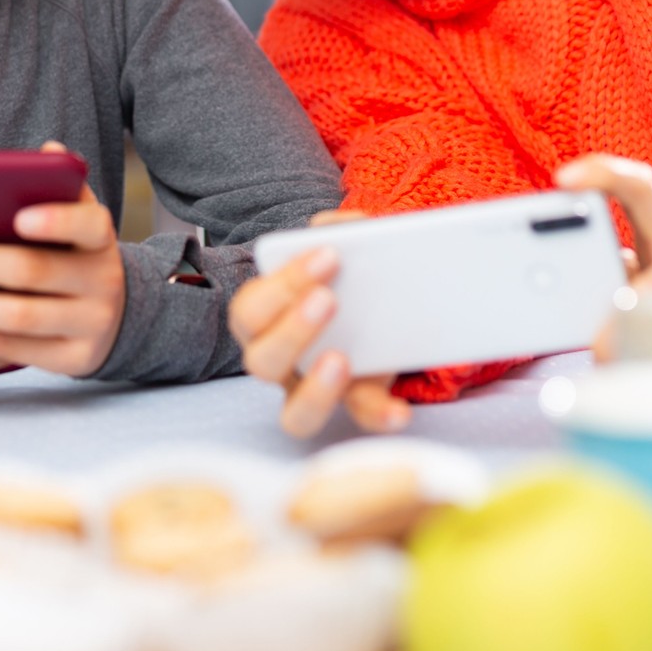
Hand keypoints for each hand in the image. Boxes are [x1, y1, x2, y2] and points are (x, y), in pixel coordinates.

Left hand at [0, 143, 127, 377]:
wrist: (111, 317)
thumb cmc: (71, 256)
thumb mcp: (73, 223)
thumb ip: (56, 189)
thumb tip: (48, 150)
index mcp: (100, 239)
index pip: (88, 223)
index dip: (56, 220)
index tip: (17, 217)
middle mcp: (104, 280)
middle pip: (35, 270)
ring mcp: (93, 324)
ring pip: (22, 316)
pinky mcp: (77, 360)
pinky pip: (19, 350)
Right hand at [227, 209, 411, 437]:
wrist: (381, 301)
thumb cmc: (346, 274)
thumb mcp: (341, 247)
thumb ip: (340, 231)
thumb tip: (348, 229)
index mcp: (266, 317)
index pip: (251, 308)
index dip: (282, 285)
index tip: (327, 255)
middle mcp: (279, 360)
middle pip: (260, 361)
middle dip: (291, 331)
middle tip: (328, 300)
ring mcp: (314, 390)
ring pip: (295, 414)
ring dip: (316, 389)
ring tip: (342, 360)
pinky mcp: (356, 404)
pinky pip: (360, 422)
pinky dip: (379, 417)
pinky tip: (400, 410)